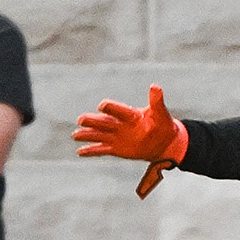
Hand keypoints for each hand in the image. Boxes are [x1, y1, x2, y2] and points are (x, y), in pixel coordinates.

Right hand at [72, 84, 189, 197]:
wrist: (164, 142)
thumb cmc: (163, 125)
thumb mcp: (161, 114)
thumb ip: (156, 102)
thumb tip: (155, 87)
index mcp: (130, 114)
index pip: (118, 109)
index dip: (110, 107)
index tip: (102, 106)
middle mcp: (120, 124)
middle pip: (104, 121)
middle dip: (93, 121)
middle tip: (81, 120)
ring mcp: (116, 136)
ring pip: (99, 135)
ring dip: (87, 135)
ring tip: (75, 135)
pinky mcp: (116, 148)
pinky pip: (101, 149)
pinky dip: (91, 151)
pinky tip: (79, 152)